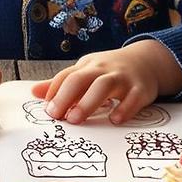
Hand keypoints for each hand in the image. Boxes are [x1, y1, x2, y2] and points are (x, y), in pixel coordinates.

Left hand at [30, 40, 181, 124]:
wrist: (147, 61)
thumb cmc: (110, 71)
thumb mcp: (87, 72)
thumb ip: (62, 84)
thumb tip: (34, 92)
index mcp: (88, 66)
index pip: (67, 76)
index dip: (55, 92)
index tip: (47, 110)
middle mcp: (103, 69)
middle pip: (81, 78)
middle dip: (66, 96)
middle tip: (57, 116)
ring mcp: (122, 78)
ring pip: (104, 86)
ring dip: (88, 102)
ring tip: (76, 119)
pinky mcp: (141, 89)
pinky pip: (133, 98)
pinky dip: (124, 108)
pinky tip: (114, 119)